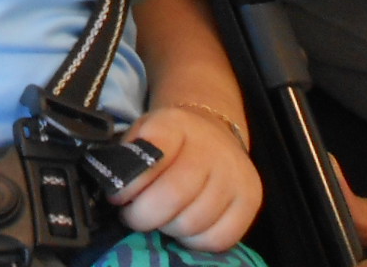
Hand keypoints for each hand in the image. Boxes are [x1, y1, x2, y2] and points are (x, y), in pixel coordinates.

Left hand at [110, 105, 260, 251]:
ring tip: (160, 218)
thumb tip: (116, 185)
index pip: (151, 156)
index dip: (130, 184)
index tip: (118, 195)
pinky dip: (194, 241)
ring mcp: (234, 175)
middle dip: (143, 215)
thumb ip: (128, 154)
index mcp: (176, 125)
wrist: (212, 133)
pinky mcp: (250, 200)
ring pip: (193, 223)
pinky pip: (218, 239)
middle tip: (134, 215)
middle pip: (172, 195)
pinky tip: (184, 226)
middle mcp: (211, 148)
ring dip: (167, 228)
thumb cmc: (170, 141)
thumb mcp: (143, 133)